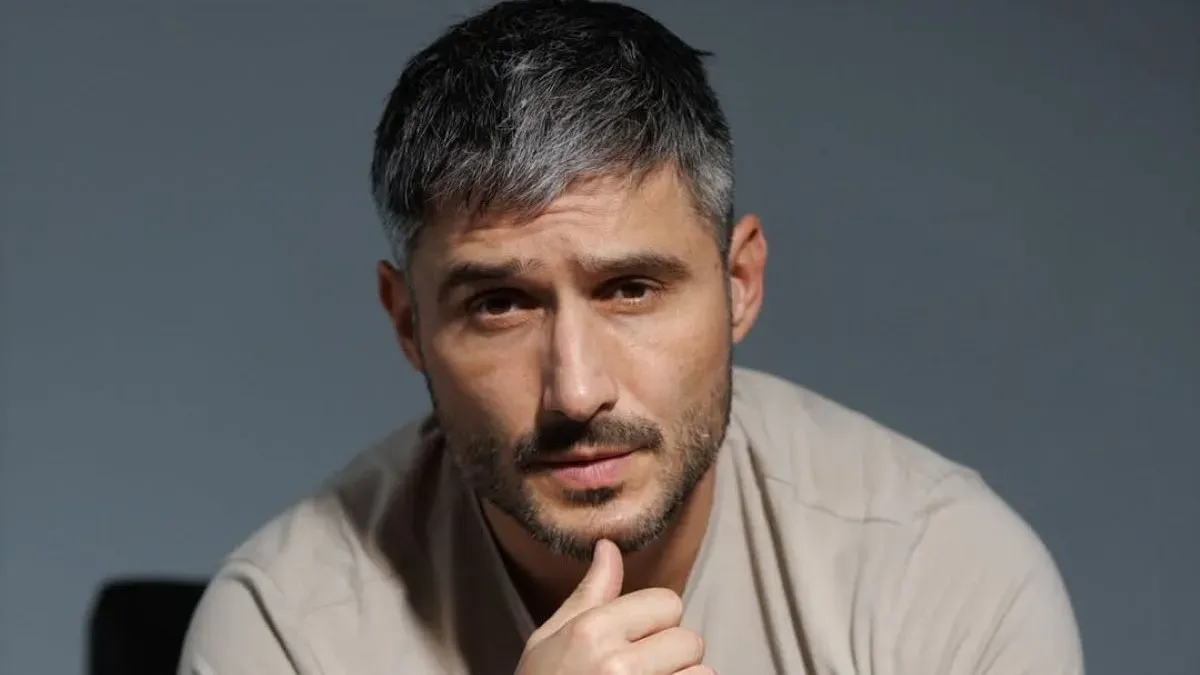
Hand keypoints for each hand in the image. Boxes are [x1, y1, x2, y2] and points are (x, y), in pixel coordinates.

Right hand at [514, 539, 712, 674]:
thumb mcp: (550, 639)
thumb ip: (590, 594)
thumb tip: (609, 547)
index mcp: (593, 630)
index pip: (668, 603)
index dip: (655, 621)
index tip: (634, 641)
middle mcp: (621, 665)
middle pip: (690, 640)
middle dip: (672, 655)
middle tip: (639, 672)